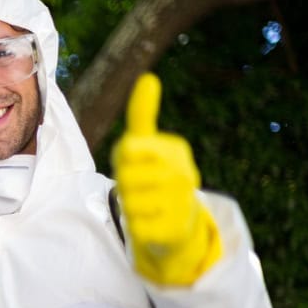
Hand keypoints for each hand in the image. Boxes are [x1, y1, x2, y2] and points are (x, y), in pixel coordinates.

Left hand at [111, 73, 221, 285]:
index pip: (128, 149)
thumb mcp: (144, 144)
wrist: (179, 223)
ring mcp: (182, 203)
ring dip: (129, 206)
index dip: (124, 159)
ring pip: (129, 202)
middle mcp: (184, 174)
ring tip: (145, 205)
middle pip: (125, 177)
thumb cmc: (153, 177)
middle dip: (124, 185)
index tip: (135, 161)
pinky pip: (137, 226)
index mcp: (175, 150)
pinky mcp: (175, 229)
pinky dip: (137, 226)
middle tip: (138, 188)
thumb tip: (149, 77)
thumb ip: (142, 114)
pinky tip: (151, 223)